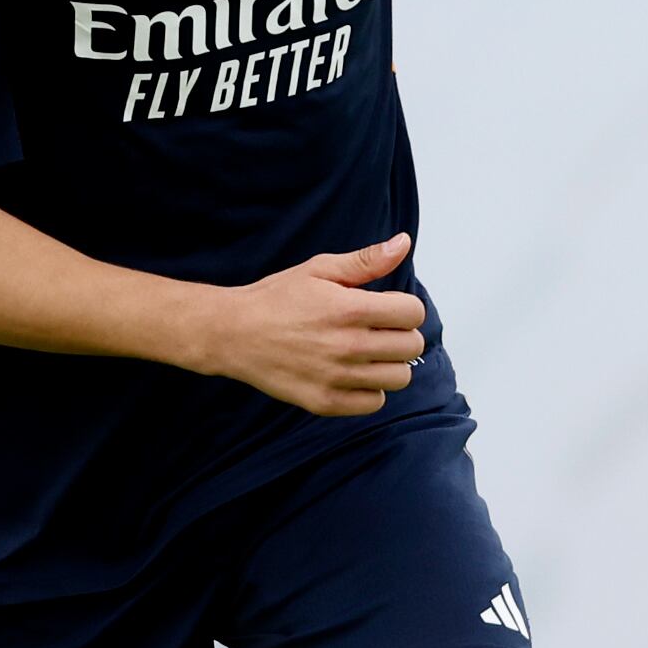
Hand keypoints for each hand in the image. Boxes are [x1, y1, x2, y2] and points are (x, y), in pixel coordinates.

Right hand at [193, 234, 429, 415]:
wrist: (233, 333)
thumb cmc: (276, 298)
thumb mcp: (319, 269)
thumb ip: (366, 261)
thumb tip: (403, 244)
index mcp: (350, 309)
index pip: (413, 313)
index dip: (404, 307)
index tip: (386, 308)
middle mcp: (348, 346)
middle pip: (412, 346)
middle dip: (400, 334)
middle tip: (376, 330)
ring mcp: (337, 377)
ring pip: (399, 378)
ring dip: (389, 364)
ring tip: (367, 354)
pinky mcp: (325, 402)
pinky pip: (374, 403)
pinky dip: (369, 390)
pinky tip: (352, 374)